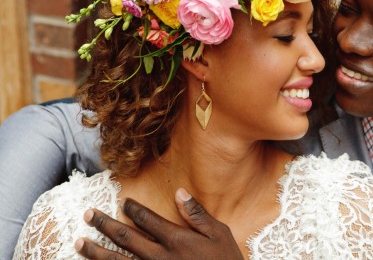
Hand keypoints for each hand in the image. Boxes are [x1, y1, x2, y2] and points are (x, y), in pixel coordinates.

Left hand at [75, 188, 243, 259]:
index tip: (124, 203)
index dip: (133, 209)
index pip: (147, 219)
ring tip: (78, 243)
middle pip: (125, 238)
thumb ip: (197, 214)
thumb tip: (179, 193)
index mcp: (176, 239)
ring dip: (95, 252)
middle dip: (104, 225)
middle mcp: (158, 257)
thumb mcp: (219, 234)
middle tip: (88, 214)